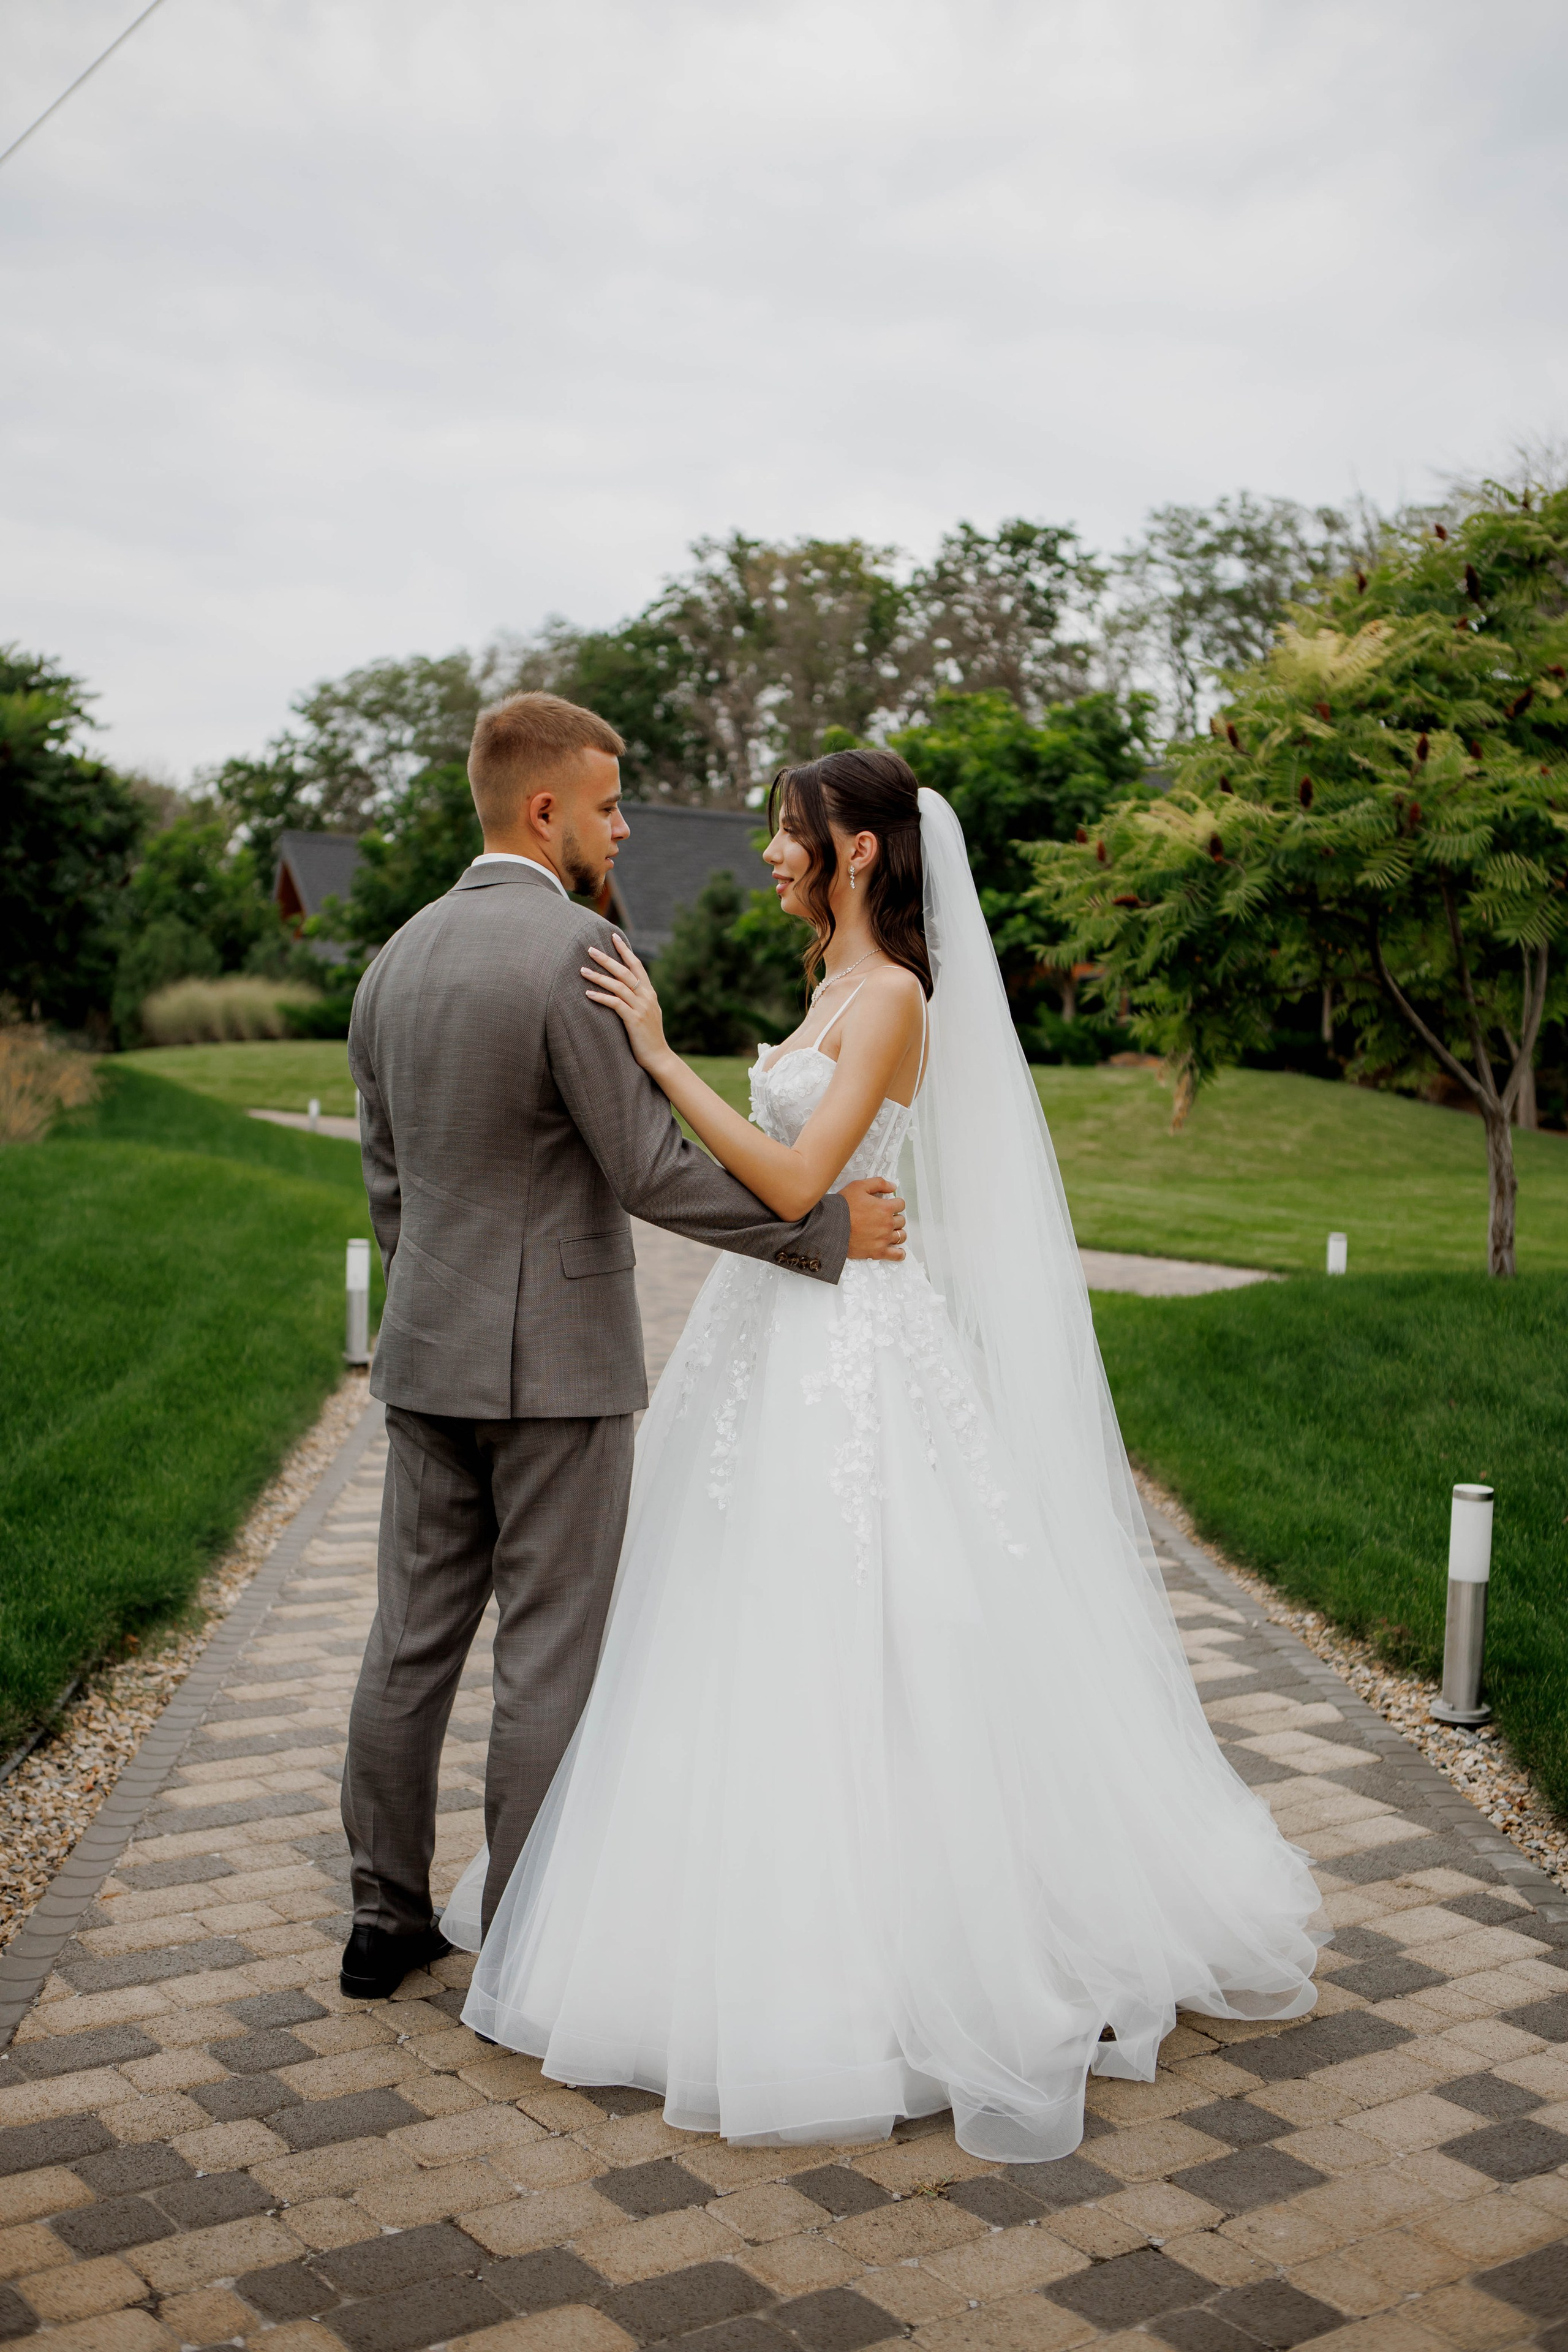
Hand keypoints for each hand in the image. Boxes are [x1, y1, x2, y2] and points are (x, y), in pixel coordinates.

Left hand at [583, 936, 672, 1075]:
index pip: (636, 966)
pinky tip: (588, 993)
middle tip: (590, 949)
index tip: (613, 937)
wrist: (659, 1058)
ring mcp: (641, 1008)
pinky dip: (601, 997)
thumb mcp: (647, 1014)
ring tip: (582, 970)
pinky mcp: (634, 1020)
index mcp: (650, 993)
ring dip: (599, 976)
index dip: (625, 950)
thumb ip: (639, 1000)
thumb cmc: (649, 1038)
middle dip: (607, 958)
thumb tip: (627, 990)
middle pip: (625, 971)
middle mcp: (647, 997)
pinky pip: (615, 1003)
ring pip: (618, 985)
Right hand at [843, 1177, 905, 1260]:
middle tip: (886, 1218)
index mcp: (885, 1208)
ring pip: (901, 1236)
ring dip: (897, 1232)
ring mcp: (884, 1239)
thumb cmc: (842, 1207)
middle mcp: (887, 1224)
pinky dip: (899, 1253)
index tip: (890, 1205)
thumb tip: (892, 1186)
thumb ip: (878, 1183)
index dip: (895, 1203)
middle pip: (901, 1220)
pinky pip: (896, 1255)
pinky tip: (898, 1251)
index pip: (901, 1204)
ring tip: (889, 1231)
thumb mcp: (858, 1186)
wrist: (830, 1226)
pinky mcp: (878, 1252)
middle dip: (895, 1218)